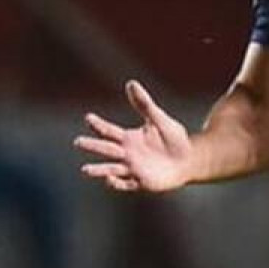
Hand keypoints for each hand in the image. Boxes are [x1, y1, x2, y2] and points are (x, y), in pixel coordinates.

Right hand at [75, 80, 195, 192]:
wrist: (190, 160)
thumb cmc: (175, 139)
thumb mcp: (160, 119)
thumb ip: (145, 104)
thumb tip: (131, 83)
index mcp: (129, 138)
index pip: (109, 131)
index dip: (98, 125)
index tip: (88, 118)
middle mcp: (127, 154)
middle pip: (106, 149)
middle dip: (92, 145)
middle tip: (78, 142)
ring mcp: (133, 169)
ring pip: (112, 169)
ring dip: (99, 170)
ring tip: (85, 170)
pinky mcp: (142, 182)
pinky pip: (126, 184)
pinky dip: (117, 183)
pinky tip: (109, 179)